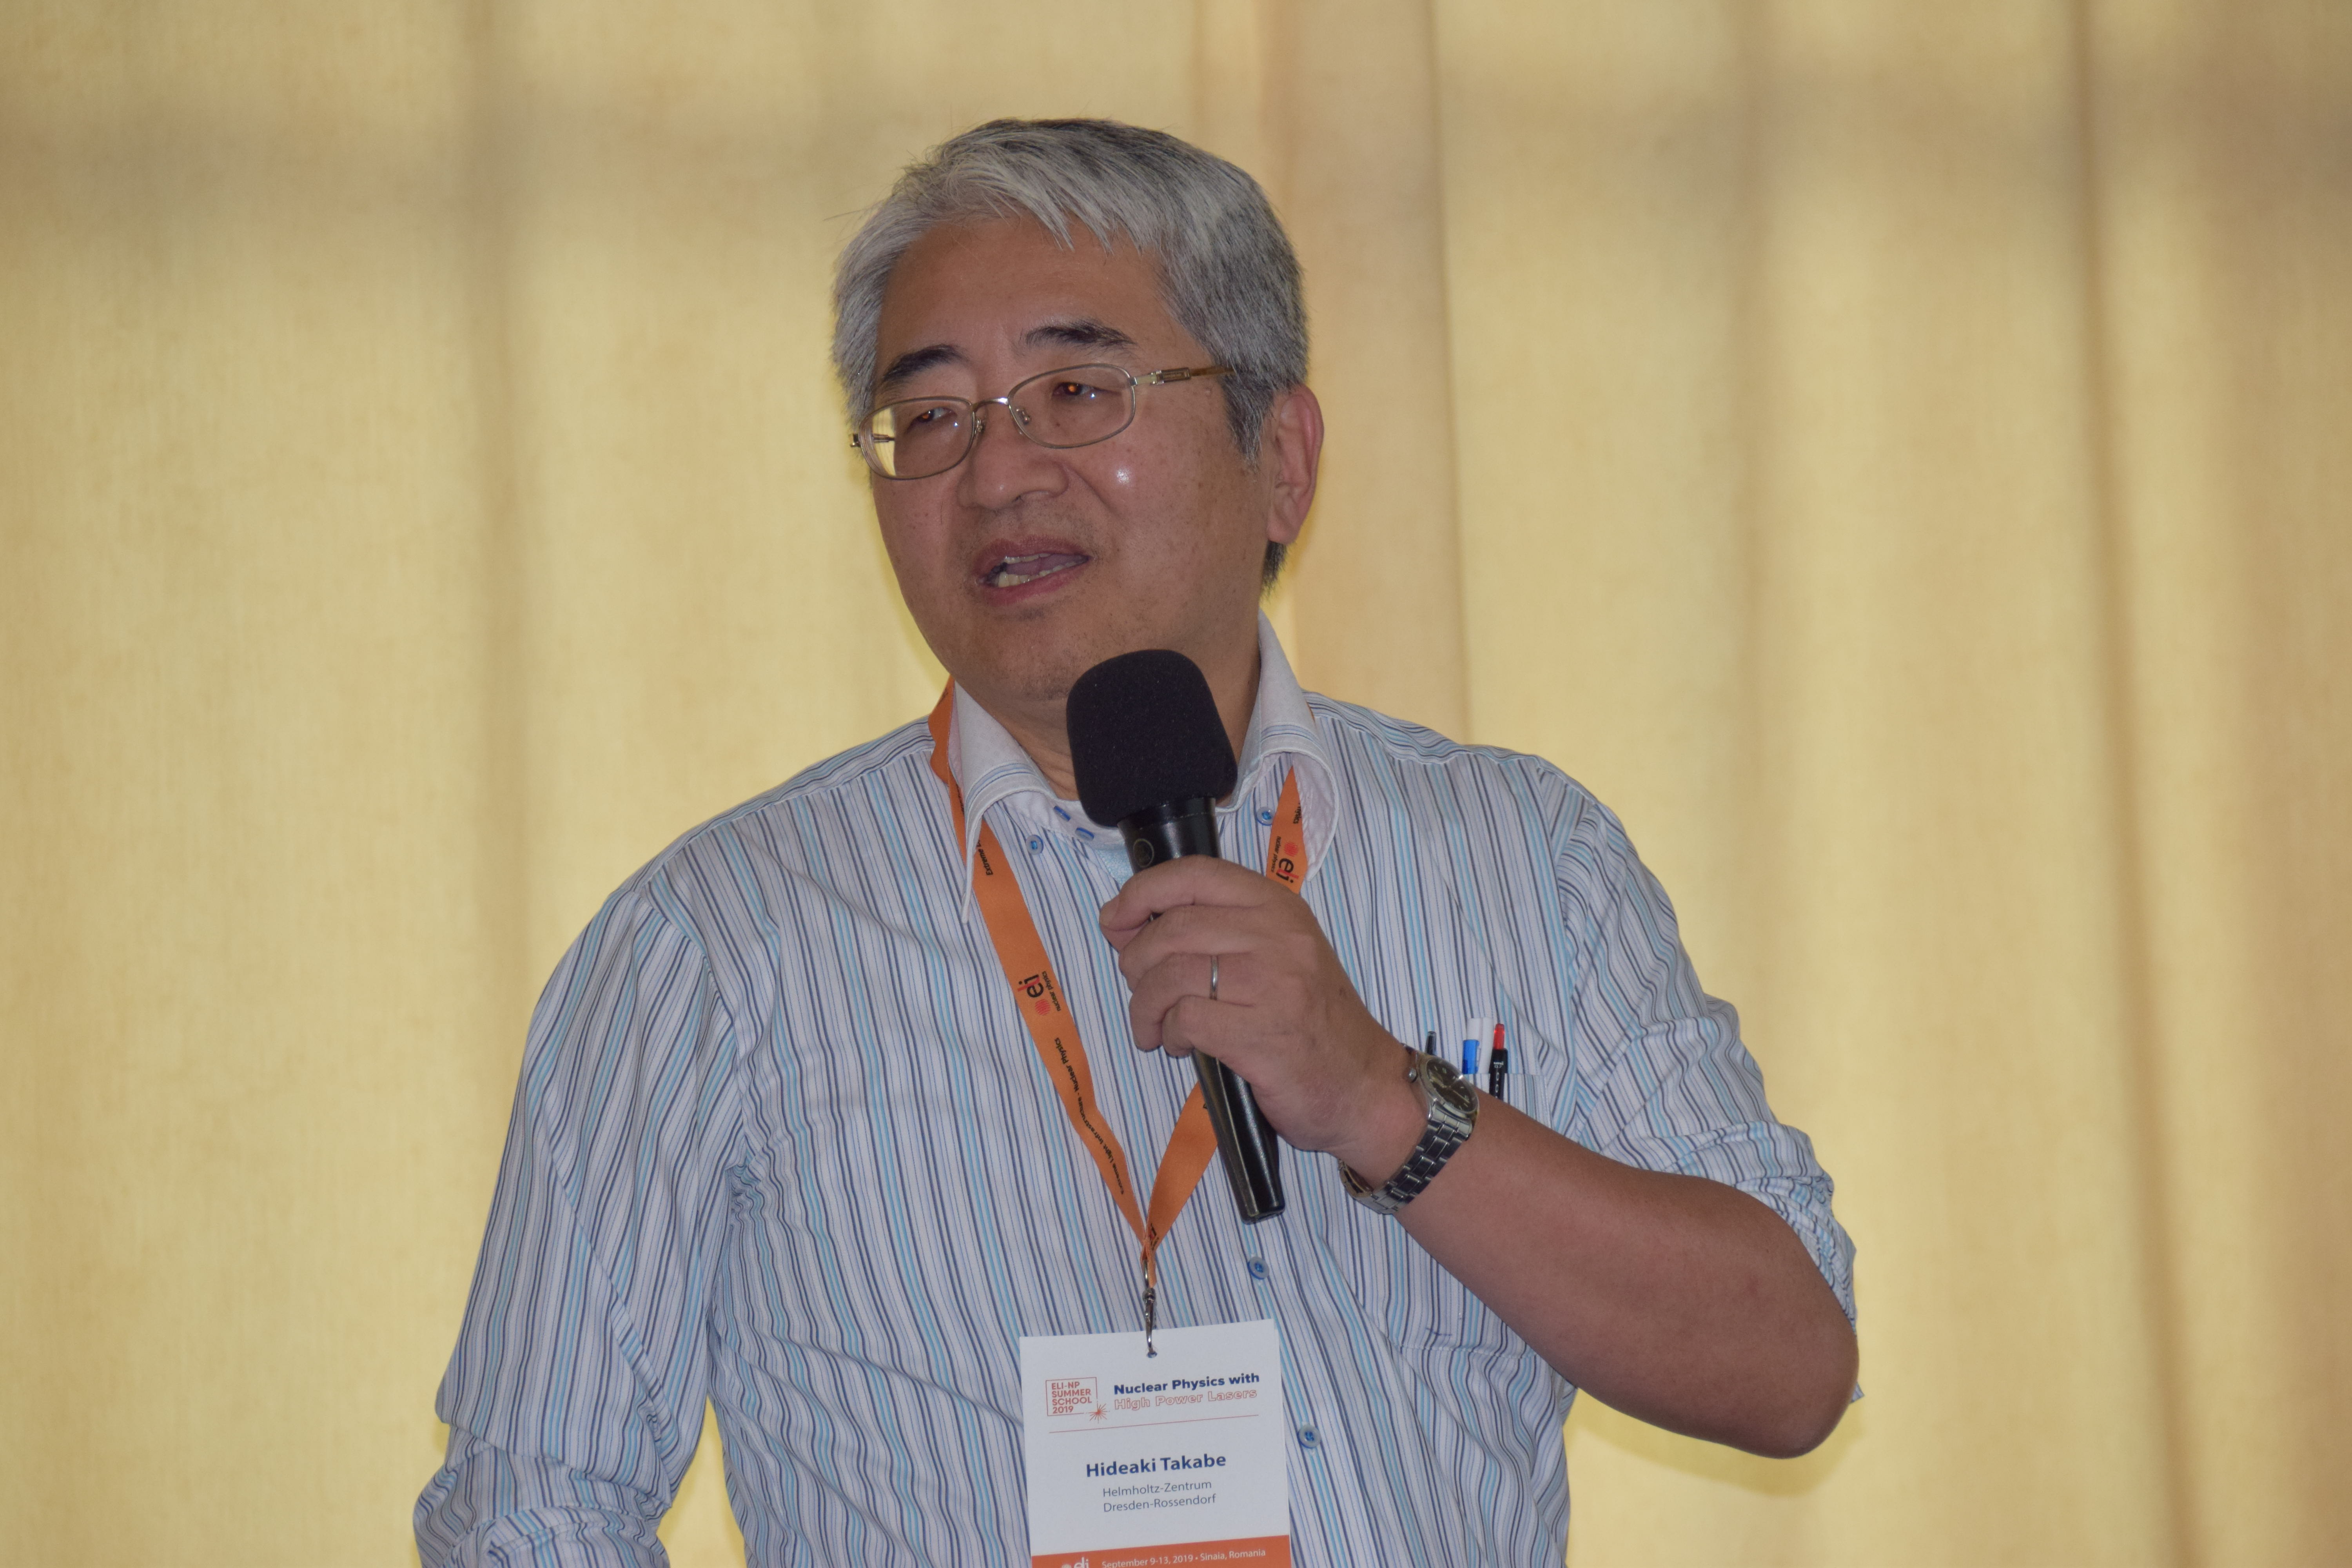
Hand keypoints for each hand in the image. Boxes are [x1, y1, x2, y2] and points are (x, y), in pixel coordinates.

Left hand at [1098, 857, 1422, 1172]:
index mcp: (1279, 908)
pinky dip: (1169, 1034)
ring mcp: (1273, 986)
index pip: (1195, 875)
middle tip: (1138, 988)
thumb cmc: (1311, 1021)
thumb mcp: (1277, 954)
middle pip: (1172, 928)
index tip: (1115, 918)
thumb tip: (1132, 925)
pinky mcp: (1262, 1036)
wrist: (1364, 1086)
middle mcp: (1278, 937)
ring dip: (1145, 1006)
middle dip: (1136, 960)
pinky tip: (1181, 1046)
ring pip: (1171, 975)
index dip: (1142, 891)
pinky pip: (1186, 1020)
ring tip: (1154, 1027)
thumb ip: (1217, 931)